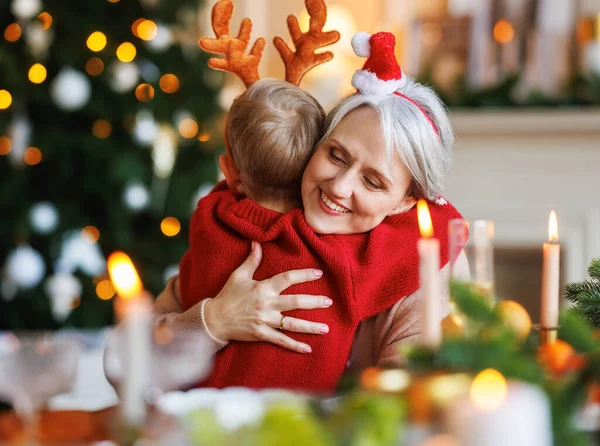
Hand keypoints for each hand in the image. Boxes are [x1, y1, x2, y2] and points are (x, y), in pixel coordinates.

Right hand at [204, 242, 331, 352]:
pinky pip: (281, 341)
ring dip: (310, 327)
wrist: (214, 319)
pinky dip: (295, 346)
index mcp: (263, 287)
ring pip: (292, 324)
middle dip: (315, 302)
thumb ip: (251, 260)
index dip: (304, 275)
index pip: (288, 278)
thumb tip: (256, 242)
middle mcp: (267, 304)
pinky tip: (308, 349)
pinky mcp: (261, 334)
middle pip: (296, 302)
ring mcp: (265, 320)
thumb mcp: (239, 276)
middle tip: (330, 302)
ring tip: (326, 328)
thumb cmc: (227, 296)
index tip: (319, 273)